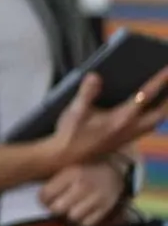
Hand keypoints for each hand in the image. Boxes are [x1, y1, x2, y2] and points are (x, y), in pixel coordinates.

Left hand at [39, 161, 125, 225]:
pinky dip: (82, 221)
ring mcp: (95, 199)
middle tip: (56, 205)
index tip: (45, 198)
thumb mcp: (69, 165)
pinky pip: (87, 224)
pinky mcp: (105, 209)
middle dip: (54, 208)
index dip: (43, 199)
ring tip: (70, 209)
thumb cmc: (87, 166)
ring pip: (72, 217)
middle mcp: (82, 186)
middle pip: (57, 208)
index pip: (46, 194)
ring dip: (68, 215)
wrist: (116, 168)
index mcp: (70, 174)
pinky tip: (81, 213)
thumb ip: (55, 178)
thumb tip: (39, 193)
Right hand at [44, 67, 167, 166]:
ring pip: (157, 121)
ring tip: (167, 95)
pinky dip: (156, 116)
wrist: (68, 156)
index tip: (167, 69)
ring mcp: (131, 135)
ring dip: (165, 108)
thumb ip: (86, 93)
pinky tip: (151, 110)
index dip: (159, 81)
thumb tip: (95, 75)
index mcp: (120, 118)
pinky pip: (149, 126)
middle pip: (160, 112)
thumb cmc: (71, 132)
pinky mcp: (127, 139)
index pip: (145, 96)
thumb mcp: (75, 111)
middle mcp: (131, 127)